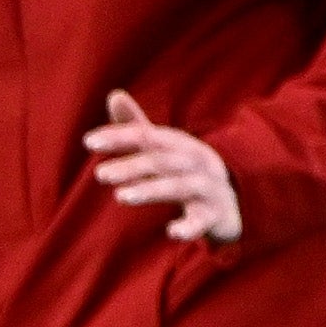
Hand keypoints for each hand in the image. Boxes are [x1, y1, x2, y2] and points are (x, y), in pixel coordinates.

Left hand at [82, 92, 243, 245]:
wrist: (236, 202)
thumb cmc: (190, 171)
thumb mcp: (166, 148)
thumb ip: (138, 127)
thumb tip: (114, 94)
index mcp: (180, 144)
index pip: (147, 136)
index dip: (119, 137)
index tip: (89, 142)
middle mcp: (195, 161)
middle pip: (162, 161)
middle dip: (131, 166)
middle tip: (99, 174)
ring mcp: (208, 188)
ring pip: (179, 186)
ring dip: (151, 189)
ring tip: (120, 196)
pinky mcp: (216, 215)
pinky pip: (203, 220)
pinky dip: (190, 226)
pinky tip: (172, 232)